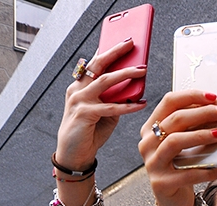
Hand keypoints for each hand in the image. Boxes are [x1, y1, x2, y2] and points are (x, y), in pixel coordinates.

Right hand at [54, 38, 147, 171]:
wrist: (75, 153)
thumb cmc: (90, 131)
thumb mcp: (105, 111)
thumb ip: (116, 98)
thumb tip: (136, 87)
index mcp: (80, 86)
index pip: (95, 63)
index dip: (109, 51)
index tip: (124, 41)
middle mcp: (77, 89)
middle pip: (97, 64)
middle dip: (115, 52)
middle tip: (131, 43)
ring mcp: (79, 100)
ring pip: (104, 81)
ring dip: (125, 74)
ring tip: (141, 70)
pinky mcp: (84, 114)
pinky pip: (111, 107)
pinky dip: (128, 106)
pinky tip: (141, 104)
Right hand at [137, 90, 216, 205]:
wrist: (174, 199)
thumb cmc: (182, 166)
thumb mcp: (185, 144)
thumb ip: (194, 127)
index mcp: (151, 128)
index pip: (168, 102)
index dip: (191, 96)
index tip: (214, 97)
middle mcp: (147, 144)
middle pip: (174, 120)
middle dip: (202, 113)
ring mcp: (152, 164)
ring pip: (175, 142)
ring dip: (201, 136)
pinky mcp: (161, 183)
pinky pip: (187, 174)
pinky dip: (208, 171)